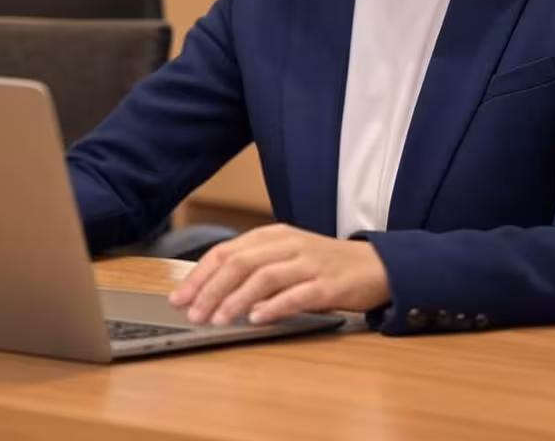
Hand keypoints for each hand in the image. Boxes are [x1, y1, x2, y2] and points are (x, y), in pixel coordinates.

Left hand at [168, 223, 390, 325]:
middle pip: (241, 262)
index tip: (179, 297)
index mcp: (275, 235)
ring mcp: (309, 263)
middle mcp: (289, 244)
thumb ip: (255, 266)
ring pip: (264, 277)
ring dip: (236, 300)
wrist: (375, 265)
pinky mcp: (328, 284)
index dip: (200, 274)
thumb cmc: (325, 265)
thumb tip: (211, 291)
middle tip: (193, 313)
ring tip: (218, 319)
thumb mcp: (287, 256)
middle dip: (211, 289)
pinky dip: (273, 306)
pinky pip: (296, 294)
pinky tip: (256, 319)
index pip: (228, 250)